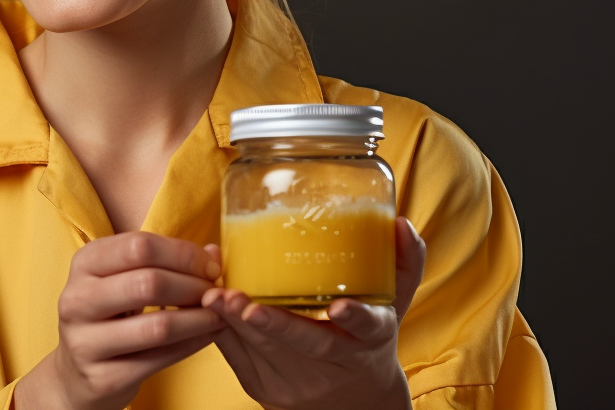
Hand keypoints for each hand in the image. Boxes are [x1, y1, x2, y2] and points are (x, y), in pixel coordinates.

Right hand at [14, 231, 226, 409]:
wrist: (77, 373)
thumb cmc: (109, 315)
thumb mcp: (125, 278)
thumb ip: (166, 261)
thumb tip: (213, 253)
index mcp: (84, 263)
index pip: (140, 246)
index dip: (183, 254)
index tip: (210, 266)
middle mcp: (77, 299)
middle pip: (149, 283)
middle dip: (194, 286)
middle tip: (216, 292)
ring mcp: (85, 341)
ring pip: (158, 326)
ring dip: (199, 319)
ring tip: (219, 315)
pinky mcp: (102, 377)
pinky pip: (159, 359)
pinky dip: (192, 345)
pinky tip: (208, 336)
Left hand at [201, 216, 427, 409]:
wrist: (355, 401)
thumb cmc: (367, 337)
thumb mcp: (393, 304)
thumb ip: (404, 263)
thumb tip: (400, 222)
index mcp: (371, 338)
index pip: (367, 328)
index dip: (354, 317)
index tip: (338, 308)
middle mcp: (337, 364)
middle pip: (305, 344)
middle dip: (273, 324)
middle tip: (244, 301)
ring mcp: (300, 383)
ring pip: (266, 353)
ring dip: (237, 324)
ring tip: (216, 297)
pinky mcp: (267, 390)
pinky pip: (241, 360)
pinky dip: (224, 332)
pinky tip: (210, 308)